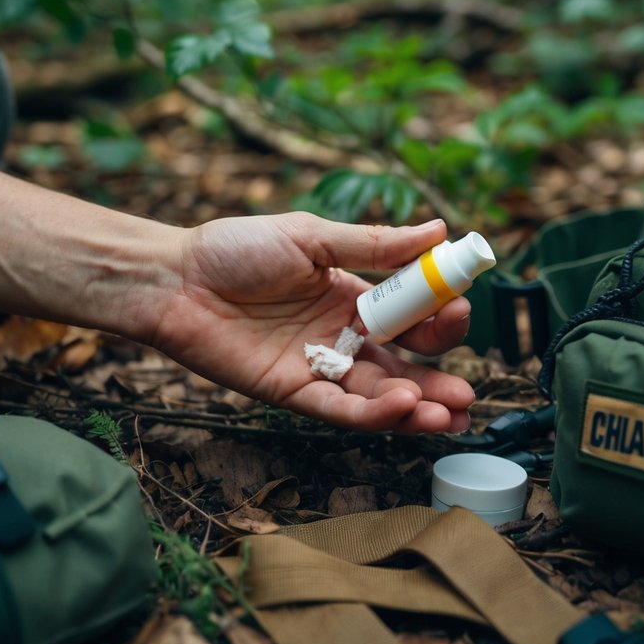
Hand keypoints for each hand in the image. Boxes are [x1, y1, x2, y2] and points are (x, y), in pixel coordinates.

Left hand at [150, 212, 475, 433]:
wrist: (174, 280)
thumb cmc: (235, 249)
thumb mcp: (311, 238)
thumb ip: (374, 245)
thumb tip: (439, 230)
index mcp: (350, 294)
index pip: (409, 312)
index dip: (438, 315)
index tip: (460, 309)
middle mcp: (340, 335)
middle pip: (402, 364)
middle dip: (438, 377)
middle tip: (469, 389)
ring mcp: (318, 366)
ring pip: (377, 395)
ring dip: (416, 405)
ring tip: (451, 411)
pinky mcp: (290, 392)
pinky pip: (338, 408)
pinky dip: (372, 413)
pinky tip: (403, 408)